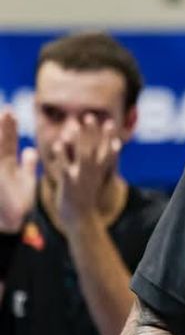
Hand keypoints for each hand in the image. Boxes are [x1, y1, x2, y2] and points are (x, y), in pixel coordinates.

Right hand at [0, 109, 36, 233]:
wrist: (12, 224)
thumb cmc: (18, 204)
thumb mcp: (26, 181)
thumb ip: (28, 165)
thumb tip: (31, 149)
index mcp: (7, 163)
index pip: (6, 140)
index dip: (7, 126)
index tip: (9, 111)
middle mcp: (0, 166)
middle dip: (1, 127)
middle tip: (5, 110)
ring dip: (0, 136)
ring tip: (3, 117)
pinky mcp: (0, 178)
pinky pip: (7, 165)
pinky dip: (7, 152)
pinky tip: (7, 144)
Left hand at [44, 115, 119, 232]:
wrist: (81, 219)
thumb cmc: (86, 197)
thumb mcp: (98, 179)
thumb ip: (102, 162)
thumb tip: (111, 146)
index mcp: (100, 171)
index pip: (108, 149)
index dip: (109, 136)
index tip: (110, 122)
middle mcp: (94, 172)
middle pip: (95, 148)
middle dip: (93, 132)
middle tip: (90, 116)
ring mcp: (82, 178)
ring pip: (83, 155)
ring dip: (80, 139)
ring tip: (76, 125)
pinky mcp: (70, 184)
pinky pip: (66, 167)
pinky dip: (62, 156)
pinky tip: (58, 144)